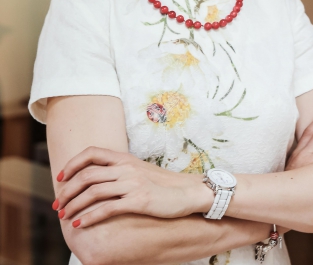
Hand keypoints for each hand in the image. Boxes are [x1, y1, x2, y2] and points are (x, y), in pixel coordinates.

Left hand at [53, 147, 208, 228]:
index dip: (72, 164)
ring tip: (65, 216)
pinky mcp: (139, 200)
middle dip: (67, 191)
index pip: (92, 152)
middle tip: (58, 204)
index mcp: (126, 159)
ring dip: (74, 205)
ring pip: (93, 192)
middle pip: (87, 175)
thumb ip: (120, 171)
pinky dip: (90, 217)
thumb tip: (97, 179)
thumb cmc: (164, 185)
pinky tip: (81, 225)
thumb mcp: (140, 171)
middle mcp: (127, 168)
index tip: (61, 178)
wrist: (189, 192)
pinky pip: (107, 208)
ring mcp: (133, 184)